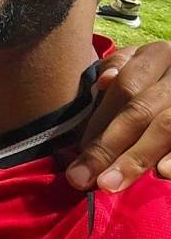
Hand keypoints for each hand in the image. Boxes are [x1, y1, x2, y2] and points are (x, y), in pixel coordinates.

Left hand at [67, 42, 170, 191]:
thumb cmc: (156, 81)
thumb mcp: (138, 65)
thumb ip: (118, 69)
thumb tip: (104, 81)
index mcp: (158, 55)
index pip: (125, 88)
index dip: (100, 121)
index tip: (76, 154)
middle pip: (140, 111)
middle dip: (108, 147)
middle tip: (82, 178)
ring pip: (166, 128)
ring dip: (136, 159)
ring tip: (110, 184)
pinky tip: (163, 174)